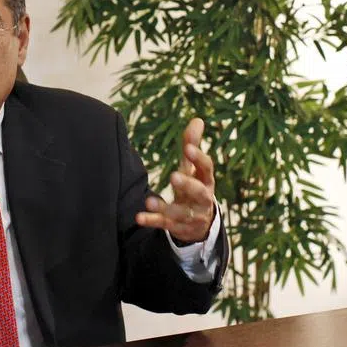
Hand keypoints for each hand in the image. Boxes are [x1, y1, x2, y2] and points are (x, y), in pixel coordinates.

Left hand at [135, 117, 216, 243]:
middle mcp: (203, 199)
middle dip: (187, 185)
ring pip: (181, 212)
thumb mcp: (194, 168)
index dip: (199, 158)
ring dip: (165, 207)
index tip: (188, 148)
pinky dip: (153, 221)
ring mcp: (191, 215)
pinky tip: (139, 217)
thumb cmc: (196, 187)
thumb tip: (198, 119)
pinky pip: (165, 224)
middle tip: (173, 176)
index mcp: (207, 181)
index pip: (207, 168)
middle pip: (199, 192)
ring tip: (149, 200)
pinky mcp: (178, 227)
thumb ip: (193, 144)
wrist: (201, 224)